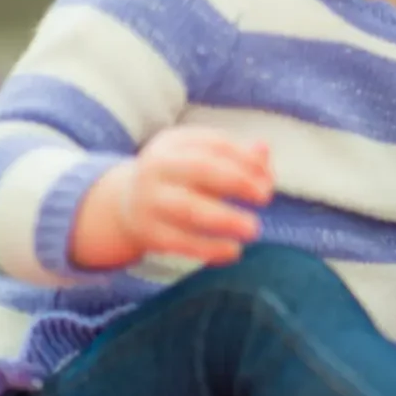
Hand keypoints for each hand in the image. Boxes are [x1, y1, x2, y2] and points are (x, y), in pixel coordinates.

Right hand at [72, 128, 270, 269]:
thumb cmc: (184, 178)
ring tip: (254, 229)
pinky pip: (180, 242)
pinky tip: (234, 252)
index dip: (247, 160)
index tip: (268, 179)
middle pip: (201, 169)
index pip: (217, 145)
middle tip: (265, 197)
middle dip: (238, 182)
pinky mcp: (148, 231)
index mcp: (175, 143)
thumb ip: (239, 156)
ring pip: (189, 209)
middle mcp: (158, 167)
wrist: (128, 203)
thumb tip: (263, 150)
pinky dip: (210, 249)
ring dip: (226, 219)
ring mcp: (149, 200)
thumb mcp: (205, 160)